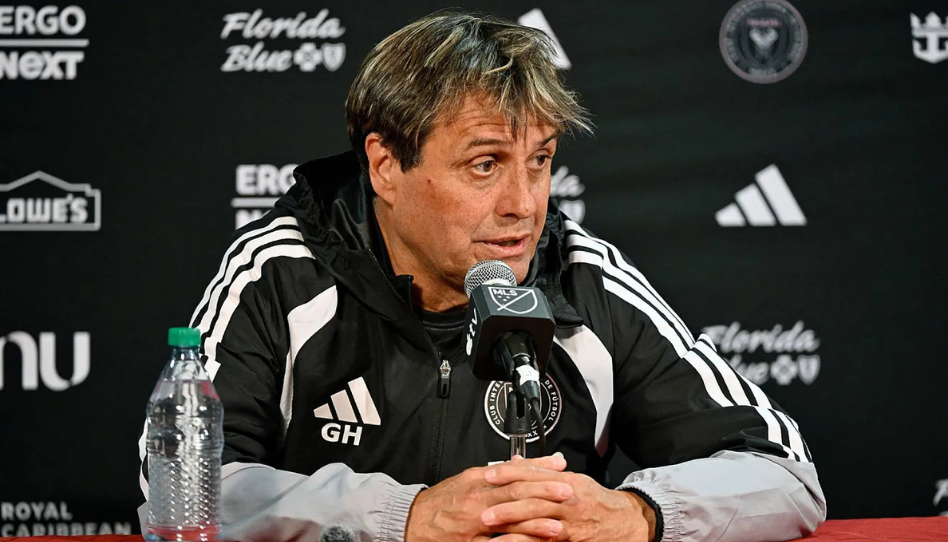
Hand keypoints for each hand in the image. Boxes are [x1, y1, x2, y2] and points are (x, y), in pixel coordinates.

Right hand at [405, 454, 573, 541]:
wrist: (413, 520)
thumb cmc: (444, 500)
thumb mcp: (470, 478)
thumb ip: (500, 471)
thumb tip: (526, 462)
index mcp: (478, 479)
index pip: (514, 471)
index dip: (539, 470)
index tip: (561, 470)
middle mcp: (477, 498)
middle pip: (515, 493)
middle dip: (544, 493)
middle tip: (567, 493)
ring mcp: (474, 522)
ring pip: (508, 520)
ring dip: (535, 524)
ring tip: (557, 526)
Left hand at [480, 462, 656, 541]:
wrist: (625, 521)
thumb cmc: (595, 500)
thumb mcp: (573, 480)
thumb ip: (545, 472)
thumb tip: (518, 462)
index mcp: (567, 481)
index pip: (534, 473)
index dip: (510, 473)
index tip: (488, 474)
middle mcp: (569, 499)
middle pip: (533, 498)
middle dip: (506, 503)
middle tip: (483, 508)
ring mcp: (570, 522)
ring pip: (537, 521)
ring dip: (512, 525)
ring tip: (491, 528)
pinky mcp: (571, 539)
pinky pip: (544, 541)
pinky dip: (526, 541)